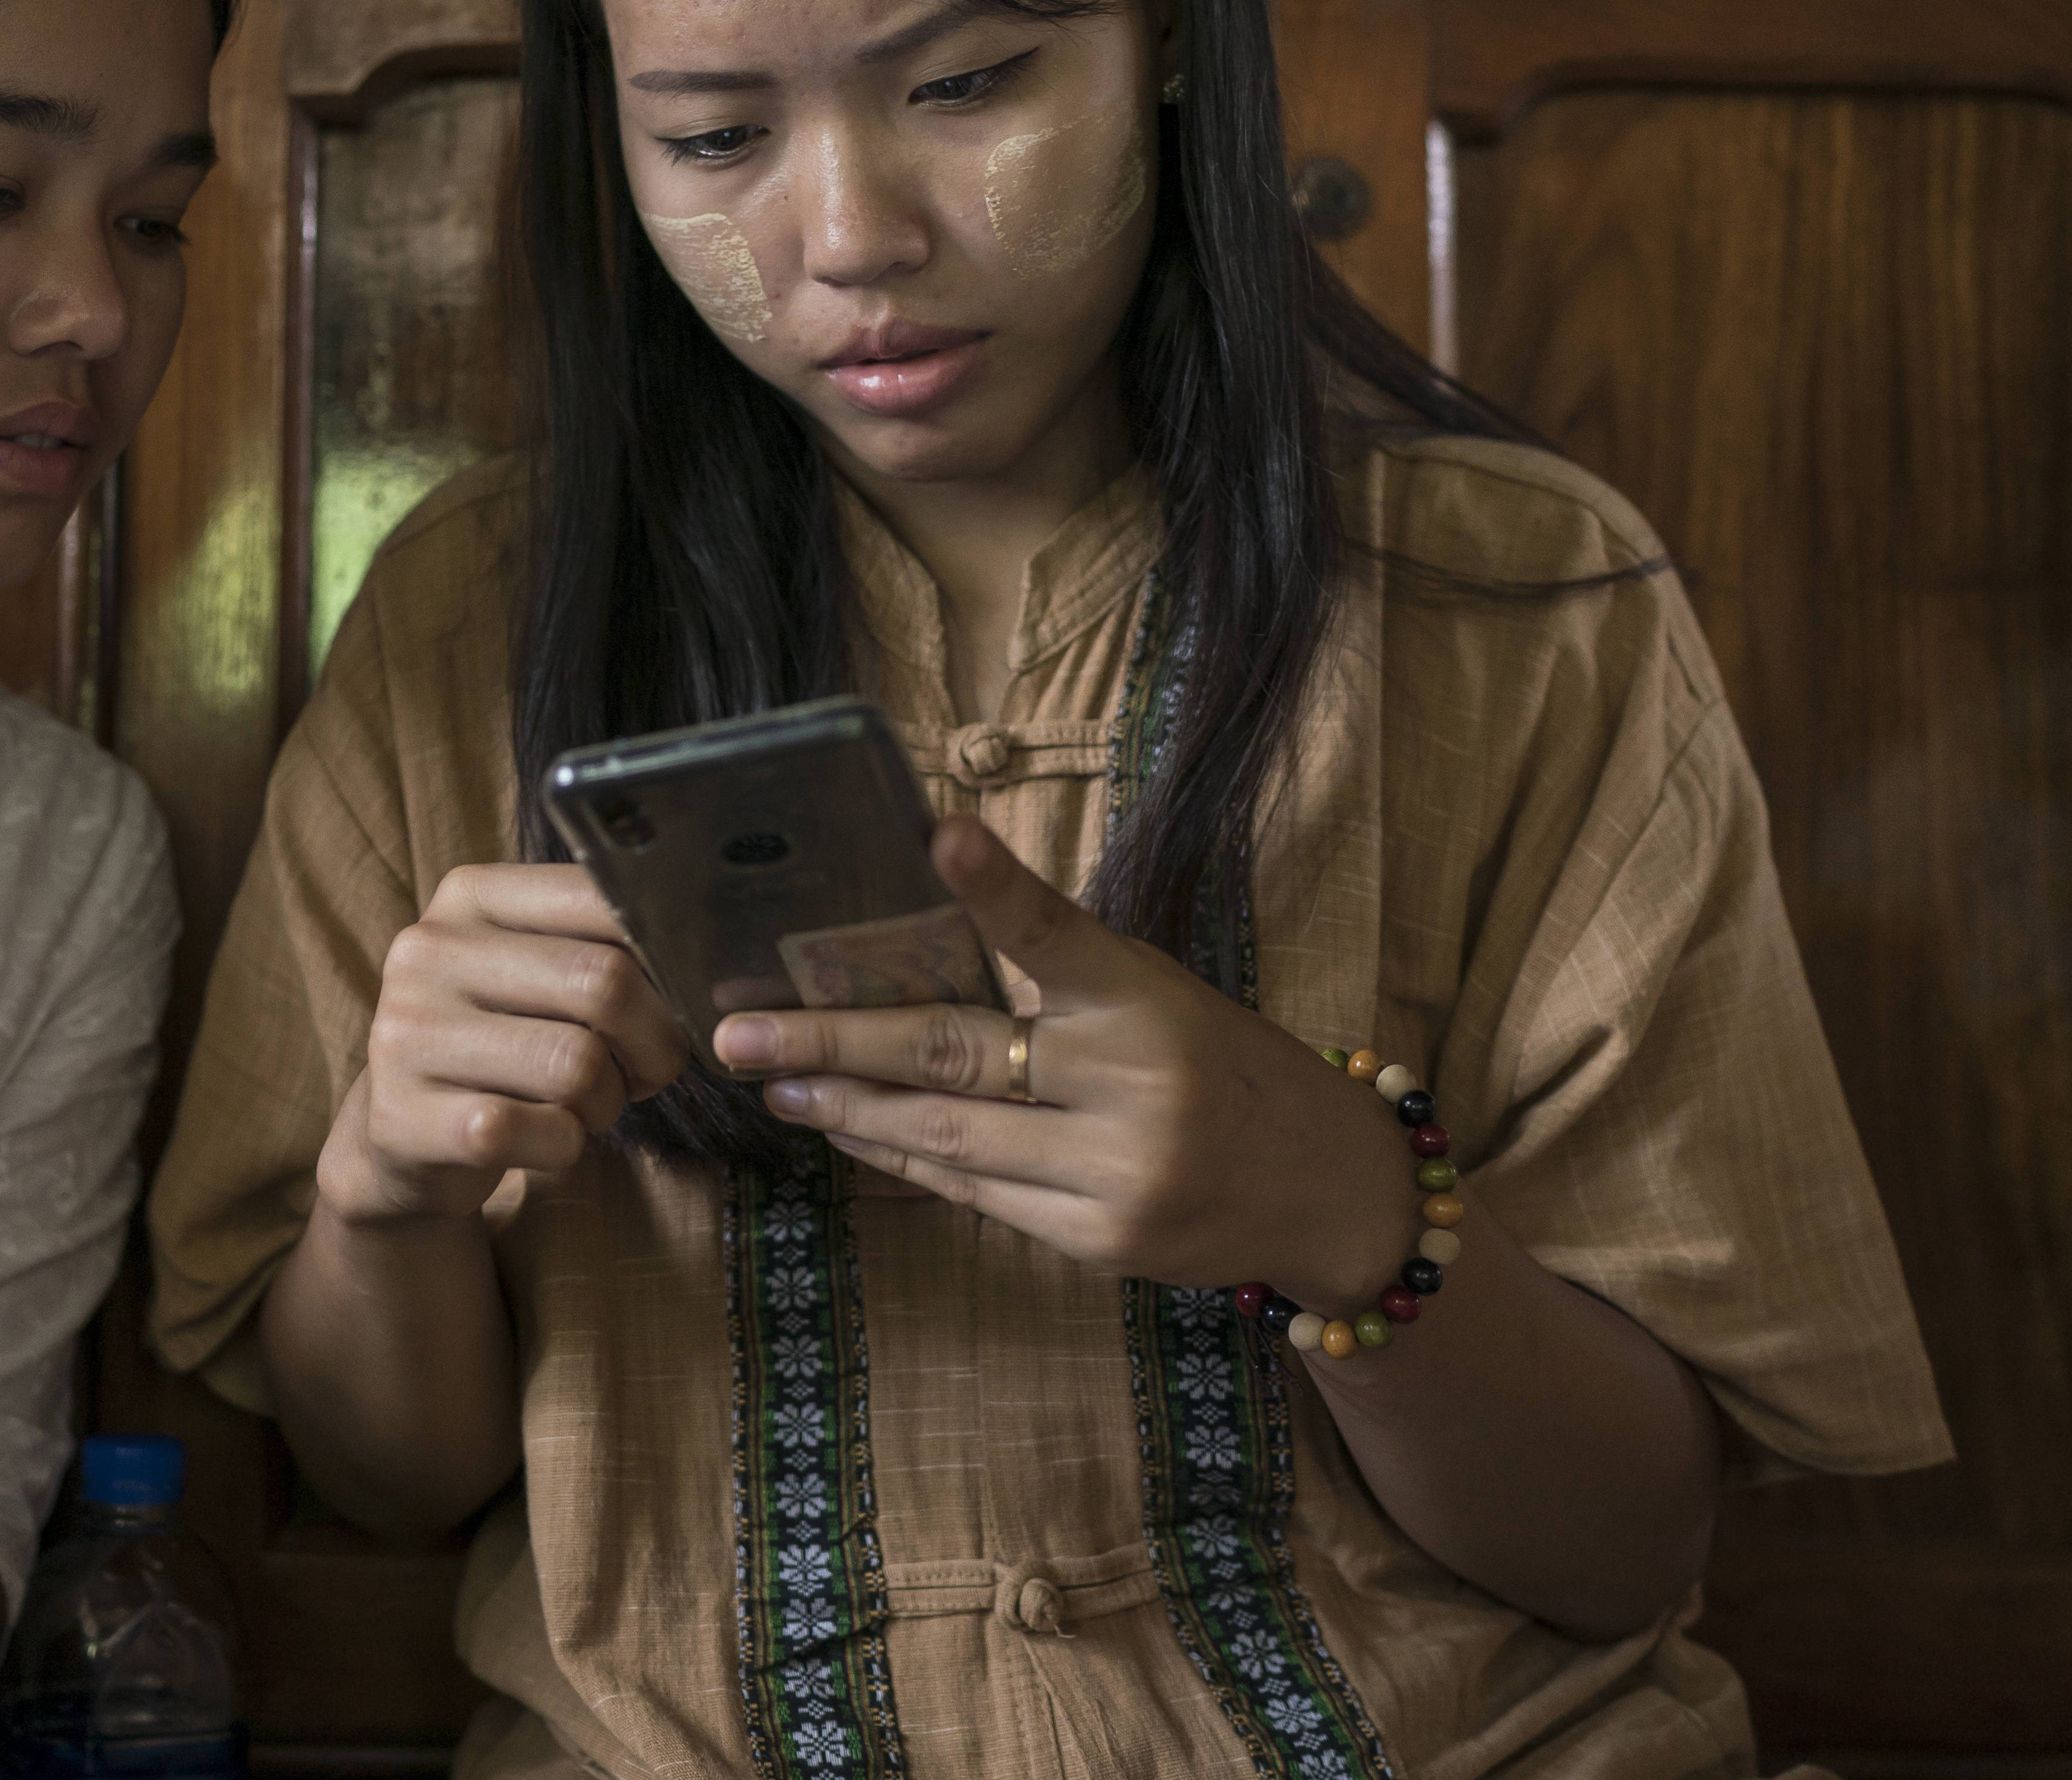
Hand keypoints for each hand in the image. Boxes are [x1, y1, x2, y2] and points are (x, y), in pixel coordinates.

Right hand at [318, 862, 689, 1224]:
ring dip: (607, 1102)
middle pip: (606, 982)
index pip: (602, 895)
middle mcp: (428, 950)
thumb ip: (600, 943)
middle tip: (646, 1070)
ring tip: (584, 1105)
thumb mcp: (533, 971)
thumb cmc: (501, 1045)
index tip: (676, 995)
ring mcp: (410, 1033)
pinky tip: (542, 1140)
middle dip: (655, 1043)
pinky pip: (542, 1132)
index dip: (665, 956)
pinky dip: (565, 1147)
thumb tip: (707, 958)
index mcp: (470, 896)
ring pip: (579, 1065)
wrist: (401, 1139)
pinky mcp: (408, 1116)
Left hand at [709, 817, 1408, 1315]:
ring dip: (847, 1109)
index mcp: (1148, 999)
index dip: (994, 886)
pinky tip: (851, 1131)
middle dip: (835, 1042)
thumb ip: (1058, 978)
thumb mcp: (1158, 996)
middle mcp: (1130, 1084)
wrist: (1329, 1191)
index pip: (1059, 932)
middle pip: (955, 1054)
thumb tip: (915, 943)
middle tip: (742, 1032)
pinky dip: (906, 1158)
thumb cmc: (1224, 1066)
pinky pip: (974, 1193)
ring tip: (774, 1082)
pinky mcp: (1096, 1240)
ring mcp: (1111, 1172)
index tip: (938, 832)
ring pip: (946, 1137)